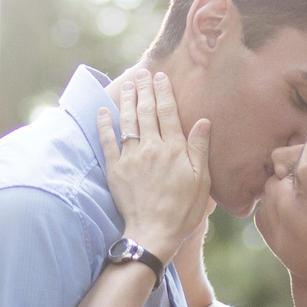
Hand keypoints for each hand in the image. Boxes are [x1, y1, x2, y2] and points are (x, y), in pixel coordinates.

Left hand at [98, 70, 213, 255]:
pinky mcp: (115, 169)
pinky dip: (104, 124)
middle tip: (142, 74)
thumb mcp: (201, 180)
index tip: (160, 77)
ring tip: (128, 85)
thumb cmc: (183, 210)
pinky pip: (107, 141)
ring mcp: (131, 157)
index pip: (168, 113)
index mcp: (174, 148)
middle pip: (146, 112)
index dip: (164, 92)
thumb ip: (199, 148)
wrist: (154, 232)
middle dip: (144, 90)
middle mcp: (152, 147)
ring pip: (128, 121)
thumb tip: (203, 121)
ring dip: (127, 100)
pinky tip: (103, 111)